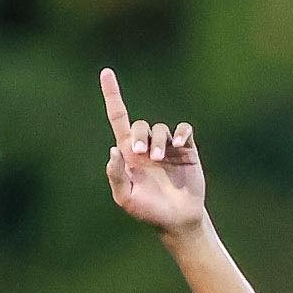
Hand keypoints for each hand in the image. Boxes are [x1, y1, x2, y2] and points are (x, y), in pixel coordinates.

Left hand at [100, 68, 205, 233]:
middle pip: (139, 125)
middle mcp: (146, 146)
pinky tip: (180, 144)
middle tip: (140, 154)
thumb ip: (116, 176)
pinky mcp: (187, 149)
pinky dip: (181, 132)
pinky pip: (183, 129)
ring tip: (159, 159)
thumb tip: (114, 150)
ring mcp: (167, 147)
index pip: (118, 118)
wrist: (177, 220)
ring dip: (158, 142)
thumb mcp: (125, 198)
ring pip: (161, 129)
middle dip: (139, 136)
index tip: (105, 72)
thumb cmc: (148, 211)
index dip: (112, 95)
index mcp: (128, 154)